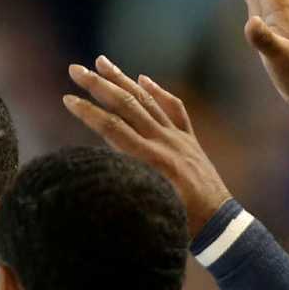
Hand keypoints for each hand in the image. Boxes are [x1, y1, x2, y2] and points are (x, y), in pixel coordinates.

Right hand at [63, 58, 232, 230]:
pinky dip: (158, 92)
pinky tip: (143, 79)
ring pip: (147, 100)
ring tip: (102, 62)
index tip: (67, 98)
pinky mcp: (190, 142)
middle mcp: (165, 142)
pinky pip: (174, 109)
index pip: (112, 127)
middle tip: (76, 69)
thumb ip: (128, 191)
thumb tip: (97, 177)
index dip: (87, 111)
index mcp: (152, 160)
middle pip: (126, 105)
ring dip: (123, 79)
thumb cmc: (183, 226)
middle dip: (98, 85)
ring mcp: (179, 139)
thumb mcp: (151, 211)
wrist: (221, 226)